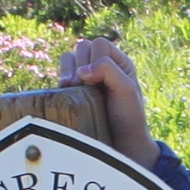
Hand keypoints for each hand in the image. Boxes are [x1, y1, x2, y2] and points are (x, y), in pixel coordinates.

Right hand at [57, 36, 157, 167]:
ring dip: (67, 69)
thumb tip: (82, 70)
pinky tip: (64, 91)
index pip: (99, 44)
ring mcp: (86, 78)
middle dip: (79, 64)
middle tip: (80, 86)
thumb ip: (108, 70)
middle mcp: (102, 66)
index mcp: (118, 62)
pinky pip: (61, 73)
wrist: (120, 145)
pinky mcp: (73, 90)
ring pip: (69, 58)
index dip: (94, 59)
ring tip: (69, 87)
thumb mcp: (126, 90)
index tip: (96, 82)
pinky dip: (60, 78)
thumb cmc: (128, 118)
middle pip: (81, 47)